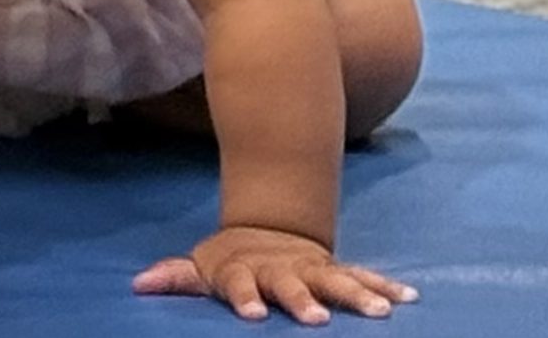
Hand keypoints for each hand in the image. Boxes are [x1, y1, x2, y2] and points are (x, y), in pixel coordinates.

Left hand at [133, 226, 418, 325]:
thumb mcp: (204, 266)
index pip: (242, 286)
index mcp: (246, 272)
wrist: (270, 227)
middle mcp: (282, 270)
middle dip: (305, 301)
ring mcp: (312, 269)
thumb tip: (139, 284)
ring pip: (336, 281)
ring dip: (357, 295)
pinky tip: (408, 298)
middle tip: (319, 320)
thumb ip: (177, 277)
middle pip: (293, 286)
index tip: (254, 316)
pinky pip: (364, 276)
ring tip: (381, 310)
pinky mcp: (336, 269)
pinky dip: (384, 285)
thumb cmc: (234, 260)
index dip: (245, 299)